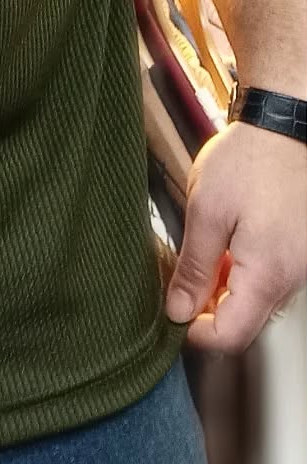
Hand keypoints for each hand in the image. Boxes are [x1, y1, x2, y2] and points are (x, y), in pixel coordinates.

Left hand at [164, 121, 306, 351]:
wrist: (286, 126)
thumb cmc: (250, 160)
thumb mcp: (207, 211)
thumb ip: (194, 267)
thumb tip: (178, 310)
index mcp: (268, 275)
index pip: (231, 337)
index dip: (194, 333)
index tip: (169, 311)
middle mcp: (291, 279)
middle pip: (244, 321)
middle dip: (205, 309)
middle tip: (175, 277)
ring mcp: (299, 266)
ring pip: (254, 299)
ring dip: (222, 287)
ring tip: (199, 250)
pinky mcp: (298, 251)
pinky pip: (266, 277)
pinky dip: (239, 270)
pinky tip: (221, 241)